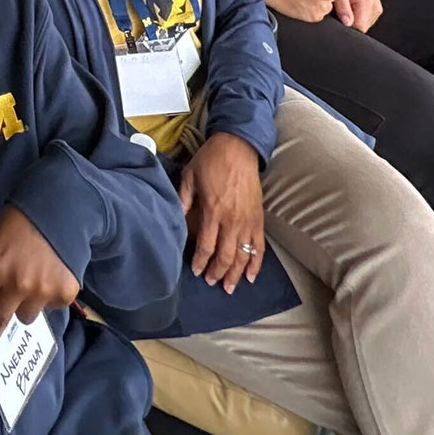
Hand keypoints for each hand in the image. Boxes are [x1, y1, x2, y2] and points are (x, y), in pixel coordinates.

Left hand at [0, 206, 77, 364]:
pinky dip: (50, 297)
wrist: (62, 207)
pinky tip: (51, 274)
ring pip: (26, 316)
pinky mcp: (64, 292)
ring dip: (25, 305)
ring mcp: (42, 290)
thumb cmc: (22, 222)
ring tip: (32, 279)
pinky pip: (51, 307)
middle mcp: (18, 283)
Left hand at [179, 134, 266, 290]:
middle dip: (217, 273)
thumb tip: (174, 219)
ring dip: (236, 273)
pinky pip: (259, 245)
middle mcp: (232, 220)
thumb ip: (183, 200)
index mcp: (213, 211)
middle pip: (225, 255)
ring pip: (243, 255)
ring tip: (230, 287)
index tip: (195, 271)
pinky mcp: (258, 218)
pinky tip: (251, 275)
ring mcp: (247, 220)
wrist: (238, 147)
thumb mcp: (189, 176)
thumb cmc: (211, 160)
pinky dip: (256, 262)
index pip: (206, 246)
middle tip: (211, 282)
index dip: (200, 262)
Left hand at [338, 0, 382, 31]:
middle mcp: (375, 7)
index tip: (339, 18)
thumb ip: (343, 8)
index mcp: (368, 3)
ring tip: (346, 5)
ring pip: (363, 25)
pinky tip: (350, 6)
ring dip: (353, 19)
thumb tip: (348, 23)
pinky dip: (356, 16)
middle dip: (349, 23)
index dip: (347, 26)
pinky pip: (364, 20)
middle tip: (341, 9)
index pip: (359, 28)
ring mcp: (377, 9)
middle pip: (361, 28)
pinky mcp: (376, 9)